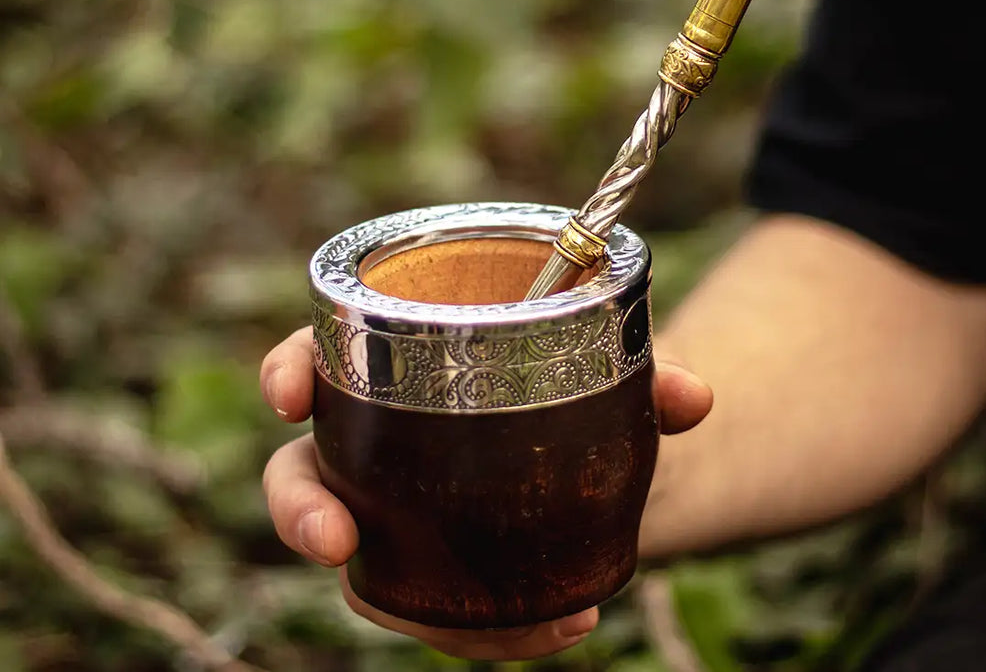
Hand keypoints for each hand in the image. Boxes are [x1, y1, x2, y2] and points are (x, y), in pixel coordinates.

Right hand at [260, 326, 711, 660]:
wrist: (605, 458)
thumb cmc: (582, 389)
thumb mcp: (615, 374)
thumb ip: (652, 379)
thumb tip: (693, 397)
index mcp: (396, 367)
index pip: (319, 357)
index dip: (289, 371)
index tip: (289, 395)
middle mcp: (376, 443)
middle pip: (299, 473)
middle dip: (299, 509)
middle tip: (333, 539)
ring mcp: (395, 510)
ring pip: (361, 563)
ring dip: (406, 604)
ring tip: (509, 623)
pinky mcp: (430, 566)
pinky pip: (430, 608)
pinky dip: (486, 632)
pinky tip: (561, 627)